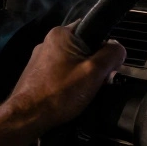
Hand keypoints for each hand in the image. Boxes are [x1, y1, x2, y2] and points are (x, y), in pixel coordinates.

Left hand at [4, 24, 125, 133]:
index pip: (93, 29)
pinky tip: (70, 96)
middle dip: (94, 65)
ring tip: (84, 92)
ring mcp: (40, 58)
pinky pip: (61, 73)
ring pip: (72, 62)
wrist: (27, 116)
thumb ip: (111, 55)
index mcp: (61, 34)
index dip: (105, 47)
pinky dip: (69, 82)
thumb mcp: (94, 72)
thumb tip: (118, 48)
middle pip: (83, 48)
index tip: (108, 66)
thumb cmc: (61, 93)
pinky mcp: (36, 74)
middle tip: (99, 82)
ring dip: (83, 75)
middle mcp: (48, 41)